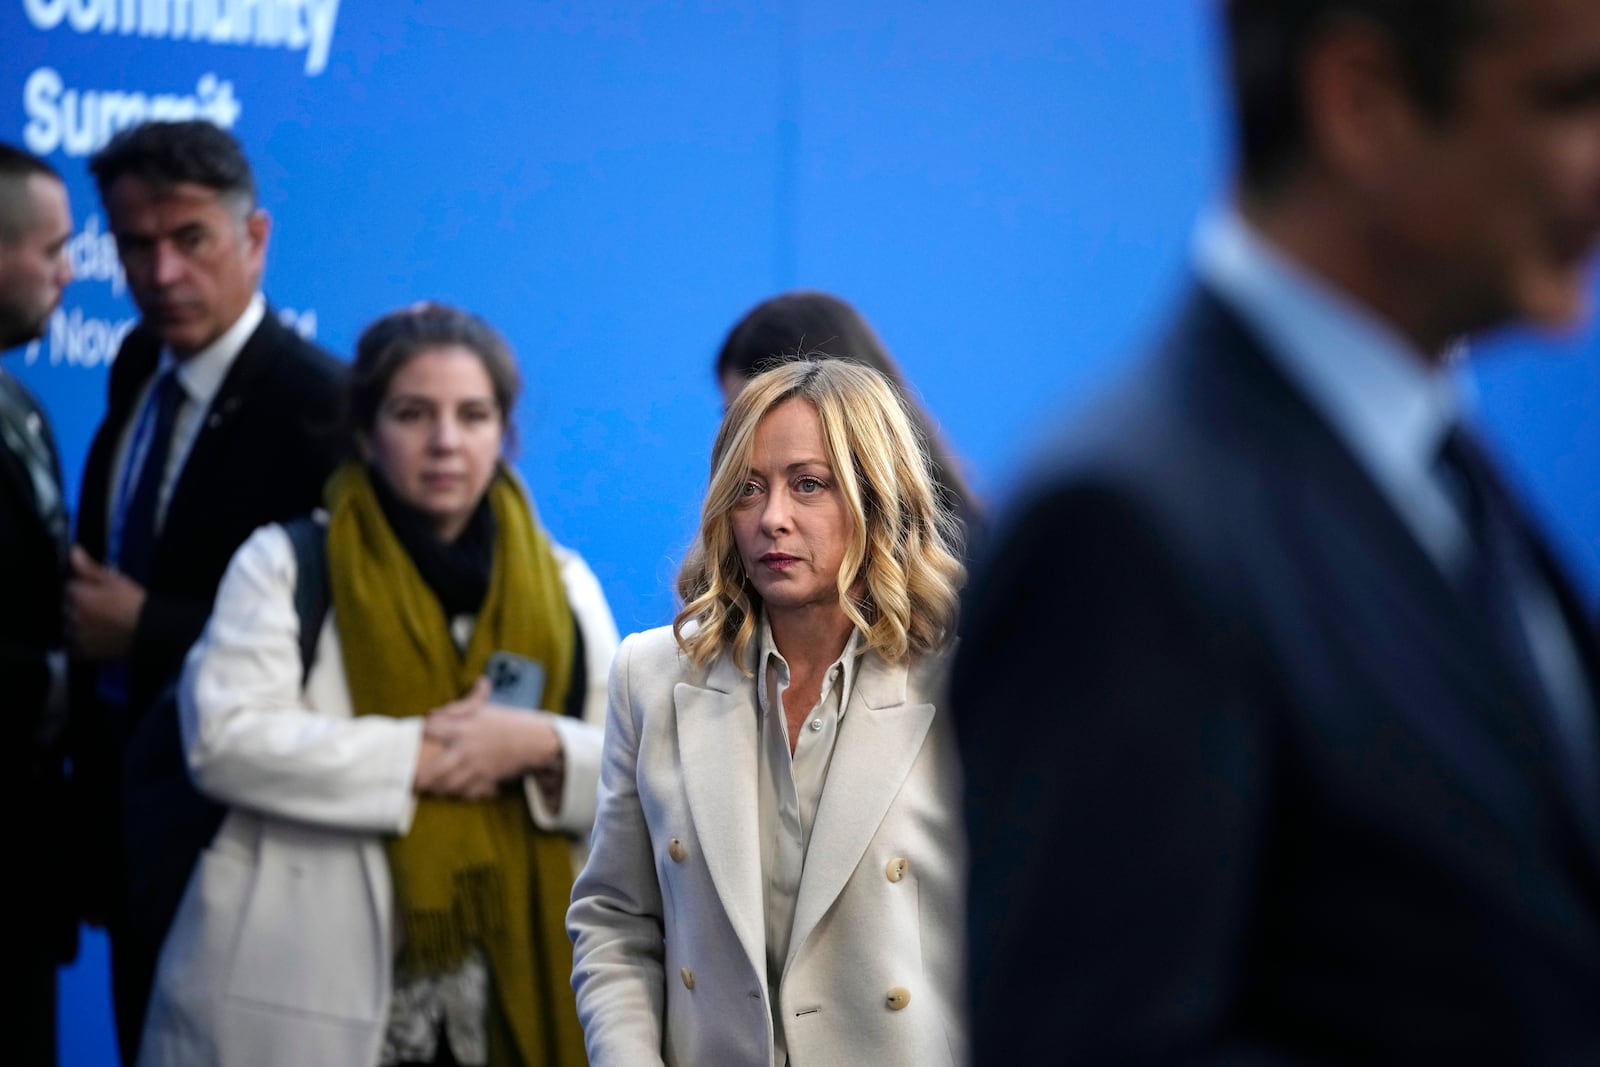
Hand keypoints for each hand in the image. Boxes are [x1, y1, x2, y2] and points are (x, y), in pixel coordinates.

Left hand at [65, 546, 145, 661]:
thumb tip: (73, 550)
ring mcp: (76, 636)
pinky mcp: (83, 652)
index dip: (85, 589)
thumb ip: (89, 568)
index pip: (71, 588)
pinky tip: (99, 639)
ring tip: (103, 625)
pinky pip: (76, 646)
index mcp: (77, 596)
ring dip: (80, 625)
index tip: (100, 593)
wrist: (149, 631)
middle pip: (69, 608)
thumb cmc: (133, 602)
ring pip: (71, 627)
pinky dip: (83, 643)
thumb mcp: (114, 580)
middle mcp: (71, 616)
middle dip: (81, 606)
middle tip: (104, 609)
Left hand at [420, 679, 563, 800]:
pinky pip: (468, 793)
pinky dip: (460, 794)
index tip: (419, 734)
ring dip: (438, 788)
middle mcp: (467, 749)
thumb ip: (458, 707)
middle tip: (411, 781)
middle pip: (436, 769)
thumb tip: (433, 710)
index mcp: (464, 728)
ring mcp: (477, 767)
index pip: (433, 728)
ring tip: (431, 787)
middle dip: (421, 777)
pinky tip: (455, 791)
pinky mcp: (487, 780)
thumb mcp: (484, 709)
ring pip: (449, 785)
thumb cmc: (507, 722)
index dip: (424, 731)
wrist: (533, 740)